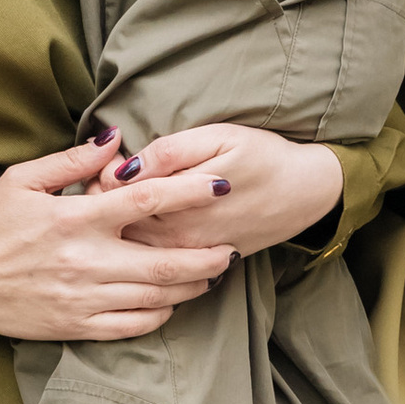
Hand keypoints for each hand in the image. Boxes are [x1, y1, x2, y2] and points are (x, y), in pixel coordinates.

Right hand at [0, 134, 239, 339]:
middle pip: (166, 262)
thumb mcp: (23, 180)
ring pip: (156, 297)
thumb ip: (73, 161)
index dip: (191, 192)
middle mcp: (86, 261)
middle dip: (208, 256)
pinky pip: (132, 326)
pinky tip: (171, 302)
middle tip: (232, 248)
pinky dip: (160, 315)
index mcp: (77, 219)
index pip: (147, 200)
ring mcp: (83, 298)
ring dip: (191, 286)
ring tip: (210, 274)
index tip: (222, 186)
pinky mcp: (76, 326)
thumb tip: (115, 140)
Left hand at [110, 121, 342, 254]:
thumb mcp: (217, 138)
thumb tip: (123, 167)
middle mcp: (176, 237)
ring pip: (132, 249)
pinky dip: (142, 248)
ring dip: (119, 229)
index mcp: (173, 203)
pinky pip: (157, 265)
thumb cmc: (262, 156)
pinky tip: (147, 228)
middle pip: (115, 227)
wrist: (306, 192)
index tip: (103, 161)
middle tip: (105, 183)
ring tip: (124, 205)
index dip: (98, 177)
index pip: (111, 196)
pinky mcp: (200, 266)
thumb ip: (168, 152)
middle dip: (102, 207)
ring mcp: (188, 256)